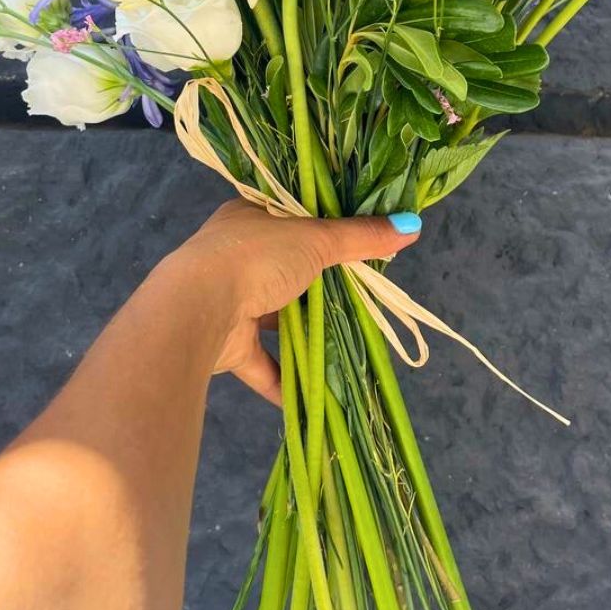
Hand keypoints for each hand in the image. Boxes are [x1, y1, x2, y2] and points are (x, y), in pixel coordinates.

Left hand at [161, 199, 421, 404]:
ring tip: (345, 337)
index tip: (356, 246)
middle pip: (285, 268)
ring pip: (273, 316)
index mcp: (248, 218)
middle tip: (360, 292)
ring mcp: (227, 300)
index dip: (321, 229)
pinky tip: (315, 391)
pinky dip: (284, 379)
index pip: (289, 218)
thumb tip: (412, 226)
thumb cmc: (256, 258)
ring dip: (302, 329)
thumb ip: (361, 238)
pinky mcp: (226, 344)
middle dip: (317, 283)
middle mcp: (234, 256)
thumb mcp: (316, 239)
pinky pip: (261, 363)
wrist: (197, 309)